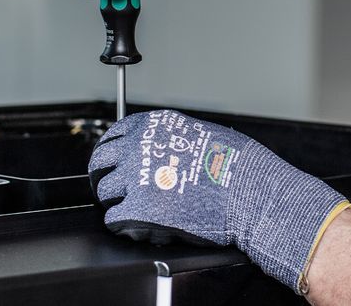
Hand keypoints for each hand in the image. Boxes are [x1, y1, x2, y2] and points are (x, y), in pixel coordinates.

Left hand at [88, 109, 350, 291]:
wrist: (250, 193)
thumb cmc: (235, 164)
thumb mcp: (199, 133)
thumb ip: (171, 138)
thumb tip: (160, 148)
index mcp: (152, 126)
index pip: (113, 135)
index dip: (111, 152)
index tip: (111, 162)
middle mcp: (138, 147)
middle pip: (100, 162)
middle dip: (103, 176)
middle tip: (111, 188)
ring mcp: (135, 179)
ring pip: (105, 192)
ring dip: (115, 201)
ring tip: (129, 209)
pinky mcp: (138, 211)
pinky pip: (113, 219)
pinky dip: (121, 224)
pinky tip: (133, 226)